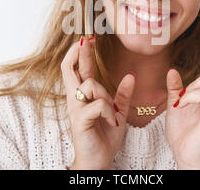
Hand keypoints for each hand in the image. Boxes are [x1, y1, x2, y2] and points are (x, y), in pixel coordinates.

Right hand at [61, 36, 134, 169]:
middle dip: (77, 53)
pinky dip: (109, 112)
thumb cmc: (105, 137)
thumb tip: (131, 75)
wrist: (98, 160)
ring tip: (111, 113)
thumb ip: (122, 95)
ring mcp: (76, 109)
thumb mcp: (118, 113)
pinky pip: (97, 105)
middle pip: (69, 70)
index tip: (88, 39)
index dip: (82, 53)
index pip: (80, 70)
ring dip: (105, 95)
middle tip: (84, 39)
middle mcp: (76, 99)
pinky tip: (112, 122)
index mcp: (85, 96)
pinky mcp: (79, 120)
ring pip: (90, 84)